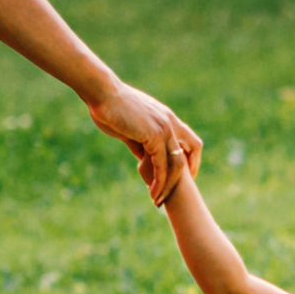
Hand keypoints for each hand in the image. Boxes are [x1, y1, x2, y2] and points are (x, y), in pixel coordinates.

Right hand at [88, 81, 202, 203]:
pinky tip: (152, 192)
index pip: (189, 140)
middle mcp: (170, 122)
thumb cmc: (110, 107)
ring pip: (177, 163)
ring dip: (169, 184)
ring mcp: (164, 128)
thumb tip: (143, 158)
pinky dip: (159, 182)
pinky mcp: (154, 136)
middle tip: (176, 192)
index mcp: (166, 117)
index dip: (189, 158)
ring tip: (158, 200)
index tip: (182, 175)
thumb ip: (139, 143)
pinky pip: (162, 165)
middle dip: (187, 174)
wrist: (102, 93)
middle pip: (192, 150)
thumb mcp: (129, 128)